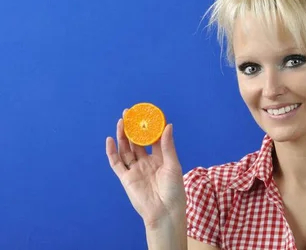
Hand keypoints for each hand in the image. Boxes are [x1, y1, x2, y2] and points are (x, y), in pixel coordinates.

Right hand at [105, 109, 185, 228]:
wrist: (165, 212)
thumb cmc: (174, 190)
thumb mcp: (173, 165)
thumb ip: (167, 146)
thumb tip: (168, 125)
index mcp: (160, 159)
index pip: (153, 140)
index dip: (149, 127)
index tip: (146, 114)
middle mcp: (146, 163)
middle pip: (136, 142)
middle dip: (132, 128)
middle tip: (128, 113)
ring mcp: (135, 170)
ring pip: (126, 150)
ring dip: (122, 136)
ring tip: (120, 122)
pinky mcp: (126, 178)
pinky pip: (116, 163)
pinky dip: (112, 152)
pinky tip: (110, 140)